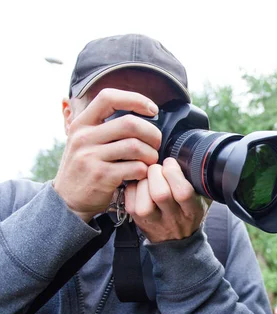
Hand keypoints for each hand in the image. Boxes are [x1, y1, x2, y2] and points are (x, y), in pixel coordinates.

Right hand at [54, 88, 161, 221]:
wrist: (67, 200)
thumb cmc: (85, 167)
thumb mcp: (85, 141)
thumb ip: (105, 126)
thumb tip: (140, 111)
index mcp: (82, 123)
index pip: (108, 97)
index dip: (135, 99)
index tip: (152, 109)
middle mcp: (84, 137)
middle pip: (130, 123)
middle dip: (152, 133)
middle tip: (156, 144)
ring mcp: (91, 157)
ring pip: (136, 147)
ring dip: (151, 155)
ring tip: (149, 161)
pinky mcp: (101, 176)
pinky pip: (136, 168)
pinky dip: (145, 171)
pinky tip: (141, 174)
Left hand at [124, 158, 211, 242]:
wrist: (177, 240)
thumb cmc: (189, 212)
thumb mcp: (203, 198)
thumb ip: (201, 181)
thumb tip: (192, 157)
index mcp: (192, 210)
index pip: (183, 192)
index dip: (174, 173)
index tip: (170, 163)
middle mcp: (173, 218)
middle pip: (161, 194)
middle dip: (156, 173)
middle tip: (157, 168)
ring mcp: (154, 221)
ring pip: (144, 199)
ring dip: (144, 181)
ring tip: (148, 177)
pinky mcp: (138, 219)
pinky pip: (131, 199)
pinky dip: (133, 186)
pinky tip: (140, 184)